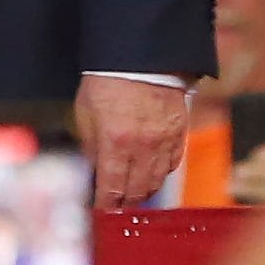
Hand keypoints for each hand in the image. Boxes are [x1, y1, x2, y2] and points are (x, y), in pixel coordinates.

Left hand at [74, 72, 188, 206]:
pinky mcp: (178, 131)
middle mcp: (142, 146)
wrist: (139, 55)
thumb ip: (90, 147)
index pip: (111, 190)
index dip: (106, 205)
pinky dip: (162, 172)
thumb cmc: (108, 80)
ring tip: (135, 192)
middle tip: (118, 204)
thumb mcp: (85, 113)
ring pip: (157, 182)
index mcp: (115, 143)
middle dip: (125, 203)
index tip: (102, 209)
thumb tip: (94, 171)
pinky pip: (173, 164)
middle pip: (137, 192)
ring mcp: (163, 140)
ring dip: (144, 191)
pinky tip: (152, 171)